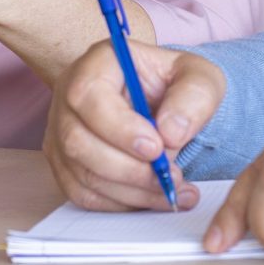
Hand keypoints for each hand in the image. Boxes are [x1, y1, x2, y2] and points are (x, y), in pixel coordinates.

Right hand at [45, 39, 226, 211]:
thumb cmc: (179, 83)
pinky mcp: (66, 163)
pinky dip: (120, 203)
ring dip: (130, 190)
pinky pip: (83, 194)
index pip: (89, 95)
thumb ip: (193, 98)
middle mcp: (71, 93)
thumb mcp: (200, 78)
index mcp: (99, 62)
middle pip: (78, 141)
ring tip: (172, 190)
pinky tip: (154, 198)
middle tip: (170, 176)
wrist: (170, 103)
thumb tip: (170, 134)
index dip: (119, 127)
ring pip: (81, 173)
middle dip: (128, 168)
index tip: (157, 148)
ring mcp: (62, 130)